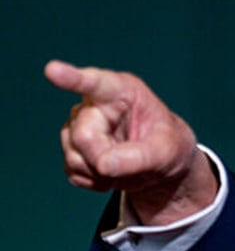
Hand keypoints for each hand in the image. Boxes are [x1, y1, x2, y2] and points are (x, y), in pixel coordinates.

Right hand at [44, 60, 218, 224]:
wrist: (161, 164)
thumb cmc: (167, 145)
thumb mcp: (165, 151)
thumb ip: (138, 157)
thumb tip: (104, 164)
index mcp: (122, 91)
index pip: (95, 82)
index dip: (72, 77)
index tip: (53, 70)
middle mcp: (95, 104)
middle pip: (83, 135)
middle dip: (104, 157)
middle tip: (132, 163)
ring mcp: (80, 125)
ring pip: (73, 155)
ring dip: (100, 171)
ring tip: (125, 164)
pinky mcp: (73, 148)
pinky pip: (72, 171)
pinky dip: (94, 180)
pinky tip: (112, 172)